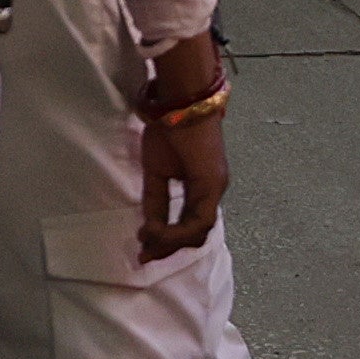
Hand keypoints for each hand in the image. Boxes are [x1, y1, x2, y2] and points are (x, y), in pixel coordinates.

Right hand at [133, 36, 231, 259]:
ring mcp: (215, 188)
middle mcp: (213, 191)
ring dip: (171, 241)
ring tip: (147, 242)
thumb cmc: (169, 127)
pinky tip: (156, 231)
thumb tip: (150, 228)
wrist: (180, 101)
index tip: (144, 250)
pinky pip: (199, 220)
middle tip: (144, 257)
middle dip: (168, 248)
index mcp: (202, 188)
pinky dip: (177, 230)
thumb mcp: (156, 171)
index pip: (190, 225)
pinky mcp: (212, 184)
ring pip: (198, 231)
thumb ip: (156, 200)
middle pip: (196, 234)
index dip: (168, 241)